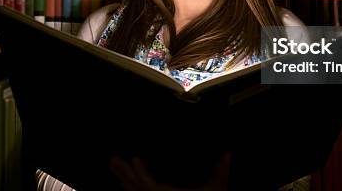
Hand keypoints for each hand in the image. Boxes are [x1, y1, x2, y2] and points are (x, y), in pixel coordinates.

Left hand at [109, 153, 230, 190]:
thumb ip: (221, 173)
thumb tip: (229, 154)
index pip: (147, 184)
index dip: (138, 171)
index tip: (134, 159)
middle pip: (136, 189)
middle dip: (124, 174)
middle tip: (112, 161)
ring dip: (128, 185)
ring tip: (120, 176)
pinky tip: (128, 189)